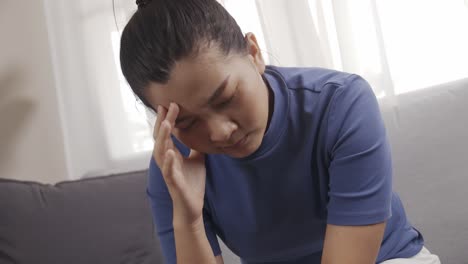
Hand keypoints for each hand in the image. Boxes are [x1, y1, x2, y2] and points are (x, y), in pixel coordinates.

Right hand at [153, 103, 206, 228]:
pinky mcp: (173, 182)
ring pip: (161, 151)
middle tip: (169, 105)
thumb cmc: (192, 182)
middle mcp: (166, 160)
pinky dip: (169, 161)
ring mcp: (168, 170)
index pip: (167, 132)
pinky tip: (171, 152)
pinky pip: (168, 170)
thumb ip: (196, 145)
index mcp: (171, 153)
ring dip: (164, 137)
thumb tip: (203, 130)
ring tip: (167, 123)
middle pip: (161, 137)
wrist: (192, 205)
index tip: (171, 103)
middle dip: (164, 121)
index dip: (168, 118)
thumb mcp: (198, 159)